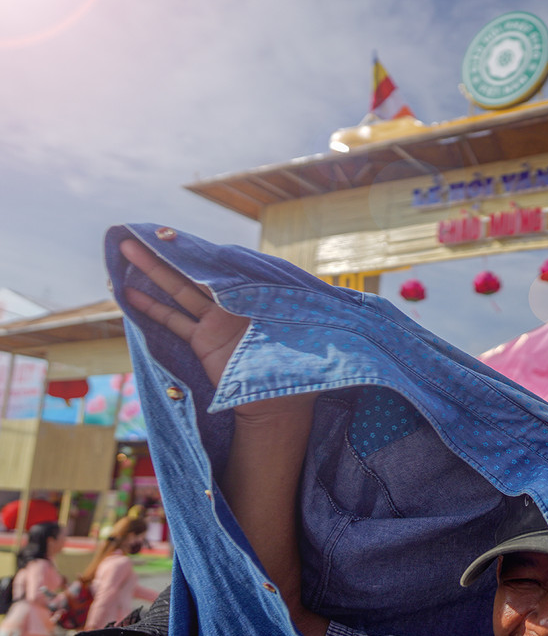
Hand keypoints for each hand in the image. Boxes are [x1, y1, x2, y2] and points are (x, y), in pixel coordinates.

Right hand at [119, 239, 310, 418]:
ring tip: (127, 251)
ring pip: (179, 290)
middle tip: (141, 233)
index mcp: (256, 295)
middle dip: (170, 253)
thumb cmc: (295, 366)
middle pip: (197, 272)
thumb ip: (302, 305)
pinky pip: (172, 320)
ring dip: (153, 271)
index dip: (201, 250)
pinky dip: (151, 307)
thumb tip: (331, 291)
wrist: (279, 403)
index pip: (225, 265)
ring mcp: (215, 320)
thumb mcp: (303, 329)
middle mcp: (233, 303)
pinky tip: (129, 294)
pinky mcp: (202, 341)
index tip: (176, 233)